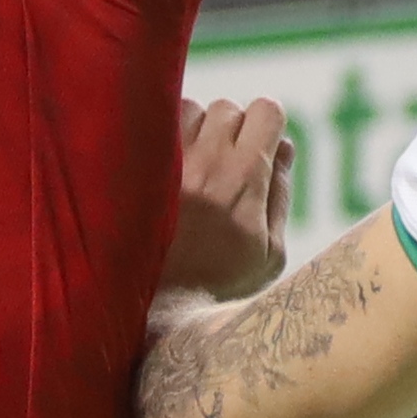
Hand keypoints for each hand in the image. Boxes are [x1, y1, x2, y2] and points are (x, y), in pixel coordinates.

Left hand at [170, 98, 297, 299]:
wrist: (155, 309)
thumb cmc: (219, 286)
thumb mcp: (270, 253)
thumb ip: (280, 194)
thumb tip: (285, 148)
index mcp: (245, 178)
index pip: (267, 110)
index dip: (268, 125)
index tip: (261, 149)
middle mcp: (206, 160)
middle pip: (229, 108)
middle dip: (233, 129)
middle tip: (226, 165)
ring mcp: (166, 160)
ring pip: (190, 109)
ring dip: (196, 128)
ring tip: (194, 162)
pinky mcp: (131, 165)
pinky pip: (151, 123)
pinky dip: (164, 136)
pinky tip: (163, 166)